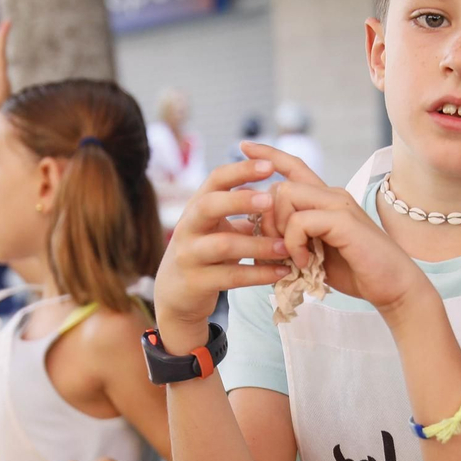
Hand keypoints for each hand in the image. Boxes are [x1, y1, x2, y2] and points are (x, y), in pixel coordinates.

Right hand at [153, 157, 289, 352]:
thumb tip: (280, 190)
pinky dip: (259, 274)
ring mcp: (189, 255)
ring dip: (258, 245)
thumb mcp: (217, 227)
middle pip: (209, 205)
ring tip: (286, 246)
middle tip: (271, 199)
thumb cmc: (206, 253)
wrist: (175, 295)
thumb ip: (241, 211)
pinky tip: (283, 272)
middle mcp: (188, 227)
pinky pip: (231, 277)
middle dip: (240, 200)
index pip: (215, 179)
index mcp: (197, 207)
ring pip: (223, 245)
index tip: (270, 165)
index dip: (241, 170)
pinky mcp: (197, 283)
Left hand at [248, 142, 432, 320]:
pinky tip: (304, 263)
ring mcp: (339, 204)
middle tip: (275, 249)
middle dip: (267, 218)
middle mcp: (332, 194)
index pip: (293, 167)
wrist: (393, 286)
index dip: (268, 154)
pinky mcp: (343, 220)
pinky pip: (300, 221)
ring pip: (286, 196)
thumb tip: (262, 238)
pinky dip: (294, 244)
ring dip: (280, 231)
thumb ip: (294, 239)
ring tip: (292, 258)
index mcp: (325, 200)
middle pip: (280, 186)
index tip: (243, 145)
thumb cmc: (356, 271)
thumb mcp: (316, 253)